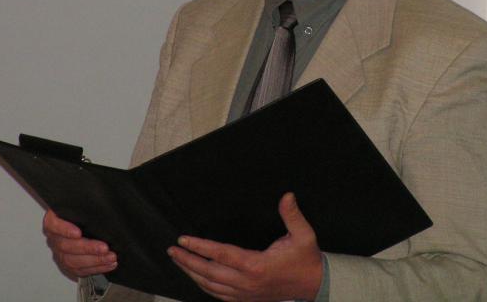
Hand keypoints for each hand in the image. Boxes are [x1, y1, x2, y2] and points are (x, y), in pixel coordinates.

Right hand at [43, 209, 116, 278]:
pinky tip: (109, 264)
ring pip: (73, 261)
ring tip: (110, 257)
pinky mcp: (69, 265)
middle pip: (66, 246)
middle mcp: (55, 238)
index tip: (78, 232)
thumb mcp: (80, 202)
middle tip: (104, 247)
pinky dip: (97, 268)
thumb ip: (85, 202)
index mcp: (54, 221)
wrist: (83, 223)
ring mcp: (60, 253)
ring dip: (94, 260)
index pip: (53, 225)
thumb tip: (97, 195)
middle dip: (87, 248)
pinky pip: (80, 270)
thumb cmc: (82, 211)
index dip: (65, 230)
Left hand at [167, 192, 322, 301]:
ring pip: (210, 286)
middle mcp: (246, 282)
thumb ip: (293, 215)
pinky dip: (204, 286)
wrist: (314, 285)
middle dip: (187, 261)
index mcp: (256, 265)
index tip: (183, 239)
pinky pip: (218, 295)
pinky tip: (196, 278)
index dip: (200, 246)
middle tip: (172, 250)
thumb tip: (287, 196)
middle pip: (208, 272)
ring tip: (179, 260)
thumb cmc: (306, 259)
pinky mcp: (246, 299)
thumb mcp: (304, 235)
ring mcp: (244, 294)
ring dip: (191, 273)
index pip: (220, 254)